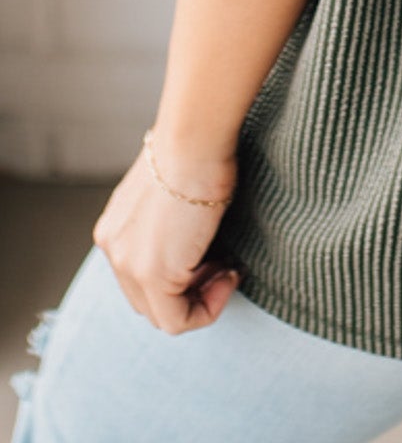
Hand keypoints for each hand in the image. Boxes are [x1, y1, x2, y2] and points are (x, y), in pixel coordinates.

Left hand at [92, 133, 240, 334]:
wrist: (195, 140)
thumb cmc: (197, 150)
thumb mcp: (172, 190)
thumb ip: (169, 220)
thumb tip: (195, 236)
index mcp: (115, 229)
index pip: (141, 275)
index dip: (182, 274)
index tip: (214, 253)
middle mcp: (114, 249)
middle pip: (149, 299)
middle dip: (190, 289)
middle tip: (223, 263)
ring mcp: (128, 265)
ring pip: (162, 314)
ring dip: (201, 299)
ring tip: (228, 268)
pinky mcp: (152, 275)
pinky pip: (177, 321)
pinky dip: (207, 309)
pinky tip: (229, 275)